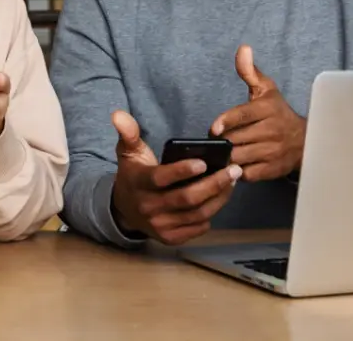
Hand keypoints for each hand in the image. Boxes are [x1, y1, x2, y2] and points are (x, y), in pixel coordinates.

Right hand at [110, 110, 241, 245]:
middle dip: (214, 184)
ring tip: (233, 181)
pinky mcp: (169, 238)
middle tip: (234, 169)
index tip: (203, 163)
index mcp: (139, 183)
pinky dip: (211, 214)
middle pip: (186, 198)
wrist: (124, 210)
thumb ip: (128, 133)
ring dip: (218, 198)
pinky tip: (220, 198)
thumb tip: (119, 114)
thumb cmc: (134, 175)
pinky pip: (196, 228)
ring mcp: (159, 225)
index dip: (182, 171)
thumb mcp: (128, 152)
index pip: (161, 178)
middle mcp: (148, 207)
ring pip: (196, 214)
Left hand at [211, 45, 306, 181]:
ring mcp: (272, 152)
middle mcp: (271, 131)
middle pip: (236, 139)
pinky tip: (231, 167)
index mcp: (268, 109)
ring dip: (226, 157)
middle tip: (213, 141)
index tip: (213, 128)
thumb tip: (243, 48)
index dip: (226, 122)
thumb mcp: (266, 89)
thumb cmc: (277, 112)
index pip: (243, 115)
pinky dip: (236, 172)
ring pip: (239, 157)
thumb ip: (249, 72)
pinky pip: (247, 173)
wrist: (305, 141)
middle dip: (222, 141)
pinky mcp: (272, 170)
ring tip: (218, 154)